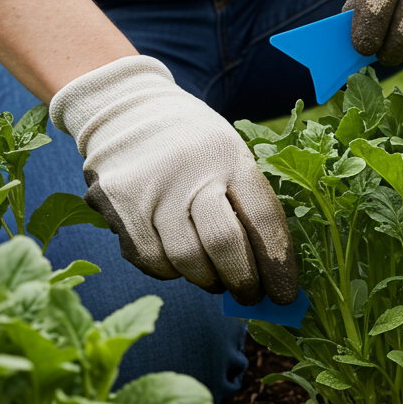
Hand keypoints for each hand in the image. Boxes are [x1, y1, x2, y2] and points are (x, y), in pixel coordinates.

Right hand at [50, 56, 297, 305]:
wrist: (126, 107)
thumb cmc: (193, 144)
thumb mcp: (229, 154)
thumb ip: (247, 205)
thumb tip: (268, 272)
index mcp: (230, 156)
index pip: (263, 218)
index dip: (278, 264)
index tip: (285, 294)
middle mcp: (191, 170)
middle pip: (223, 244)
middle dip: (243, 281)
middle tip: (250, 295)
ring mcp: (151, 187)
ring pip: (185, 259)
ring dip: (206, 280)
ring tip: (213, 278)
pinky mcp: (117, 203)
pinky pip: (150, 259)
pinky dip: (170, 271)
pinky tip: (177, 262)